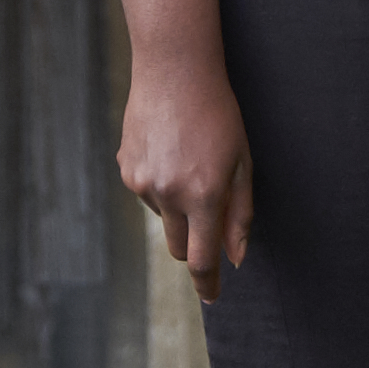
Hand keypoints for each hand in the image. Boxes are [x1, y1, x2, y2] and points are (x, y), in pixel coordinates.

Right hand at [121, 60, 254, 303]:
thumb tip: (236, 257)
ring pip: (164, 216)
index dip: (208, 284)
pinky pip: (146, 192)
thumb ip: (240, 214)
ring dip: (178, 206)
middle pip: (179, 247)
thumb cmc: (218, 113)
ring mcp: (142, 182)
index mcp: (203, 195)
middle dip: (194, 244)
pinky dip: (160, 184)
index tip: (212, 297)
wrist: (174, 70)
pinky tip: (169, 150)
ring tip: (189, 160)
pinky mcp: (126, 167)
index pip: (202, 259)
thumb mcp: (242, 162)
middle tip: (208, 216)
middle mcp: (168, 194)